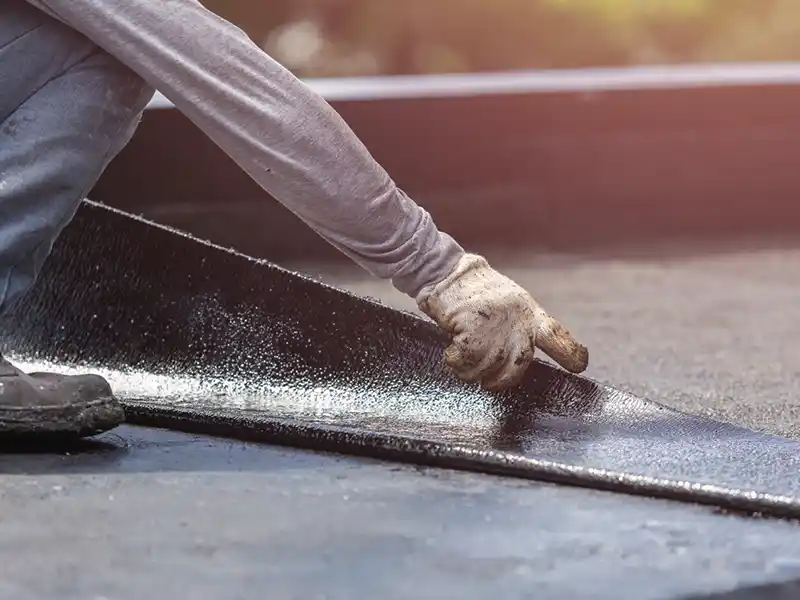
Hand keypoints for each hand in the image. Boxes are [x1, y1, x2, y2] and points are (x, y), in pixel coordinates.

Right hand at [416, 253, 587, 390]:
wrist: (448, 273)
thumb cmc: (475, 292)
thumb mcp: (508, 304)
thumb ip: (519, 327)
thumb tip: (519, 359)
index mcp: (529, 313)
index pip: (557, 336)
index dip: (570, 353)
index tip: (579, 366)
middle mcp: (517, 320)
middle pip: (519, 365)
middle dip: (502, 379)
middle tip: (488, 382)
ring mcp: (495, 325)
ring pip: (487, 368)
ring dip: (471, 370)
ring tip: (462, 358)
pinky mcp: (472, 329)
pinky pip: (465, 361)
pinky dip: (455, 362)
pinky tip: (451, 352)